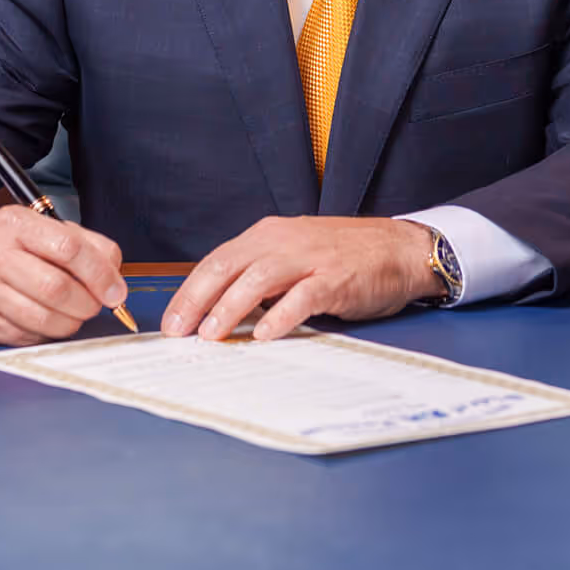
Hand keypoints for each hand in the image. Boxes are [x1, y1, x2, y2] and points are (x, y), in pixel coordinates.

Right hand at [0, 206, 128, 344]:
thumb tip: (113, 272)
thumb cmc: (0, 244)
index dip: (99, 273)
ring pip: (42, 319)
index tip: (115, 290)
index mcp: (13, 225)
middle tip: (96, 305)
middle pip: (56, 289)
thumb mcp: (37, 227)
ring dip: (70, 323)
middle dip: (87, 303)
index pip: (68, 248)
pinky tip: (47, 321)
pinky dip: (45, 334)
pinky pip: (24, 337)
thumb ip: (82, 243)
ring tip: (75, 314)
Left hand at [160, 216, 436, 342]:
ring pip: (258, 279)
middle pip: (228, 267)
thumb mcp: (294, 257)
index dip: (190, 291)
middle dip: (197, 300)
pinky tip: (266, 335)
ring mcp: (310, 258)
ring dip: (231, 308)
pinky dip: (281, 315)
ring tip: (211, 335)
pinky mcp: (336, 278)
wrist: (399, 247)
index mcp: (268, 235)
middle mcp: (283, 241)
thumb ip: (260, 278)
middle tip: (178, 332)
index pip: (217, 261)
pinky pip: (303, 296)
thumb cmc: (344, 257)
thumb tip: (219, 313)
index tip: (171, 322)